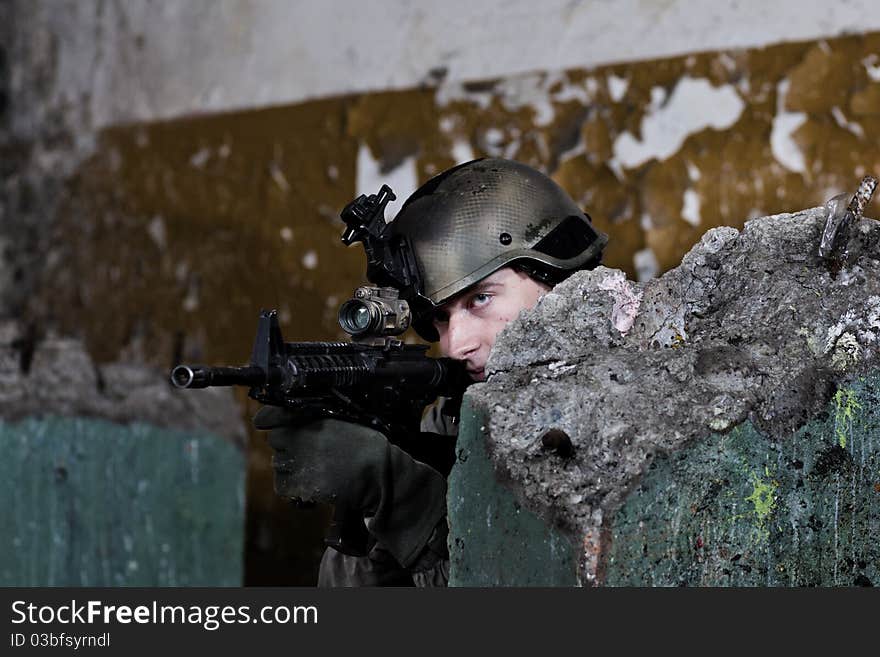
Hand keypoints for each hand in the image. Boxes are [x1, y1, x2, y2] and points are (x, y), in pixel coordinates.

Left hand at [253, 406, 447, 566]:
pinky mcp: (302, 484)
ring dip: (289, 467)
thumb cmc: (367, 445)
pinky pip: (283, 486)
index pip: (272, 414)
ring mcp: (300, 461)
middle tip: (304, 452)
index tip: (264, 422)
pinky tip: (308, 487)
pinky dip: (292, 489)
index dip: (268, 418)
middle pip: (275, 439)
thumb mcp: (343, 420)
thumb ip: (315, 418)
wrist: (380, 473)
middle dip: (286, 445)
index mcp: (312, 416)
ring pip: (278, 464)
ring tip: (312, 470)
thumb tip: (289, 417)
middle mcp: (301, 436)